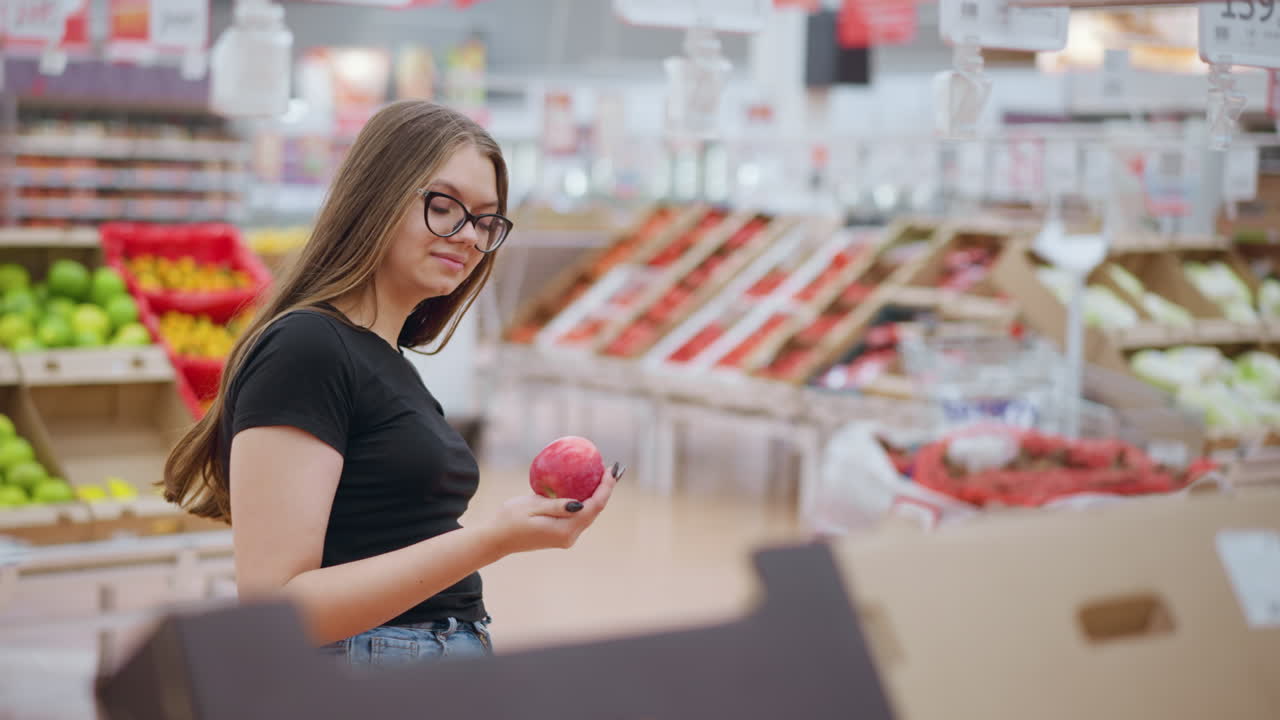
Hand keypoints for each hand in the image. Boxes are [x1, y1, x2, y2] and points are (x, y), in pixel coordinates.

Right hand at [484, 464, 620, 555]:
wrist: (496, 539)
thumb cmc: (509, 519)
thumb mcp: (531, 507)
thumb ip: (556, 505)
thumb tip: (581, 504)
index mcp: (564, 529)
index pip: (594, 506)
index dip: (605, 488)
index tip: (611, 470)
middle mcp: (569, 536)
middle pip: (595, 511)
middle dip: (605, 489)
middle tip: (612, 469)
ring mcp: (566, 538)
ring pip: (589, 514)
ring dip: (597, 495)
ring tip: (603, 476)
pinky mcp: (561, 535)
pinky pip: (579, 516)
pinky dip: (586, 501)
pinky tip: (585, 488)